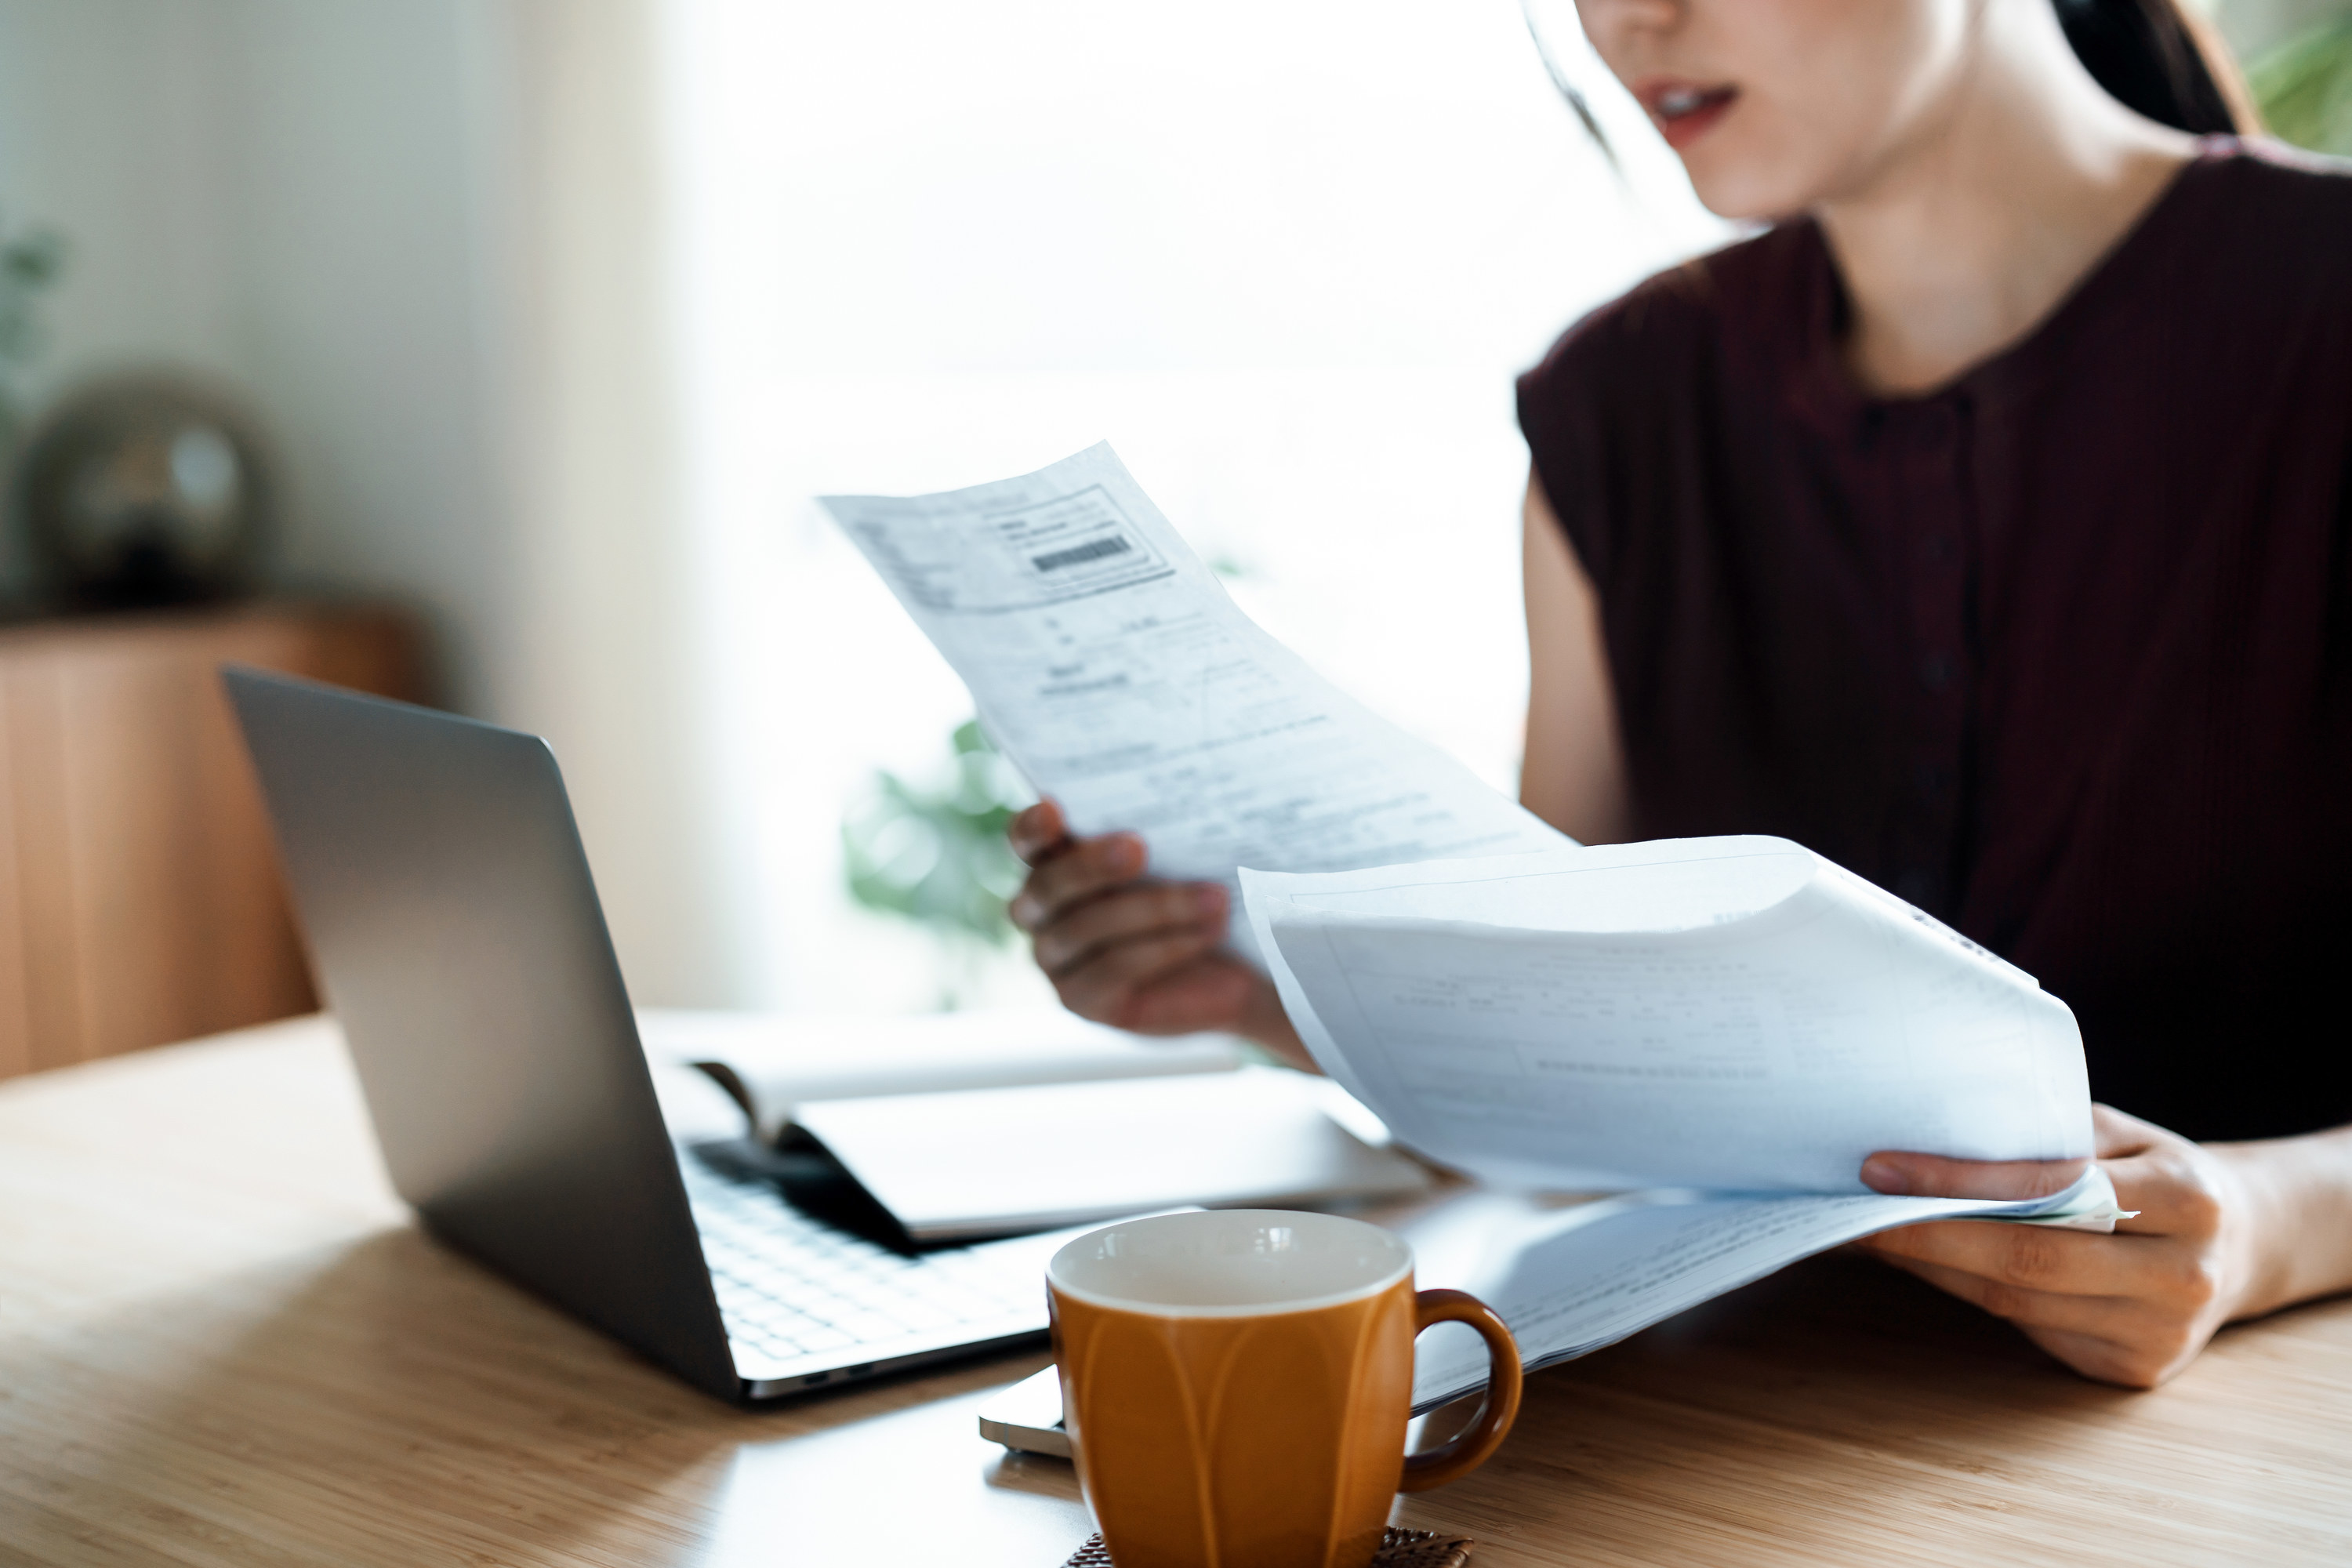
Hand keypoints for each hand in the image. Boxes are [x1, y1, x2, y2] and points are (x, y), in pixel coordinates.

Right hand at [1006, 800, 1305, 1063]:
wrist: (1239, 967)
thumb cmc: (1203, 891)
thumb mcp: (1185, 854)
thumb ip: (1160, 828)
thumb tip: (1180, 790)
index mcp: (1055, 862)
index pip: (1026, 840)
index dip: (1031, 827)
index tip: (1054, 808)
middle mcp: (1042, 912)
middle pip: (1048, 886)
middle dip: (1091, 865)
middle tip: (1137, 847)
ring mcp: (1056, 961)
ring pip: (1085, 929)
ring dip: (1154, 908)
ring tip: (1214, 897)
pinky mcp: (1084, 1001)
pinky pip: (1113, 970)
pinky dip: (1164, 947)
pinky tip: (1207, 932)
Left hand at [1854, 1105, 2264, 1387]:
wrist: (2238, 1244)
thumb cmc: (2154, 1171)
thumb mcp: (2118, 1133)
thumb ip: (2045, 1138)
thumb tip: (1926, 1142)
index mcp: (2186, 1198)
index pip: (2052, 1191)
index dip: (1958, 1184)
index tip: (1879, 1170)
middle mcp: (2180, 1274)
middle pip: (2028, 1262)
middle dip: (1926, 1237)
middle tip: (1849, 1212)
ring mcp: (2158, 1333)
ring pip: (2018, 1303)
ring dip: (1934, 1269)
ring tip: (1870, 1236)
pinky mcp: (2131, 1370)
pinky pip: (2030, 1331)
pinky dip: (1968, 1295)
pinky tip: (1925, 1267)